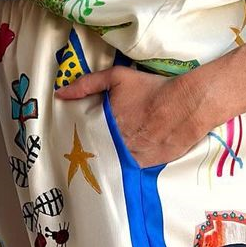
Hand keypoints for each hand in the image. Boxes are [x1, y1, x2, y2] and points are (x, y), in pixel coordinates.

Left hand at [55, 64, 221, 168]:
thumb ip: (86, 84)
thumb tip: (59, 94)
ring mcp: (132, 156)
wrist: (186, 106)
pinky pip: (131, 168)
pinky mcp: (147, 165)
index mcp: (106, 123)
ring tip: (110, 154)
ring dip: (110, 158)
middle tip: (95, 146)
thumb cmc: (152, 89)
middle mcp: (116, 143)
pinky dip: (127, 164)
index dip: (84, 135)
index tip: (81, 136)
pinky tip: (127, 159)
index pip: (86, 134)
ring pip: (113, 161)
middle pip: (98, 149)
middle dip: (96, 148)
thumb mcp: (117, 77)